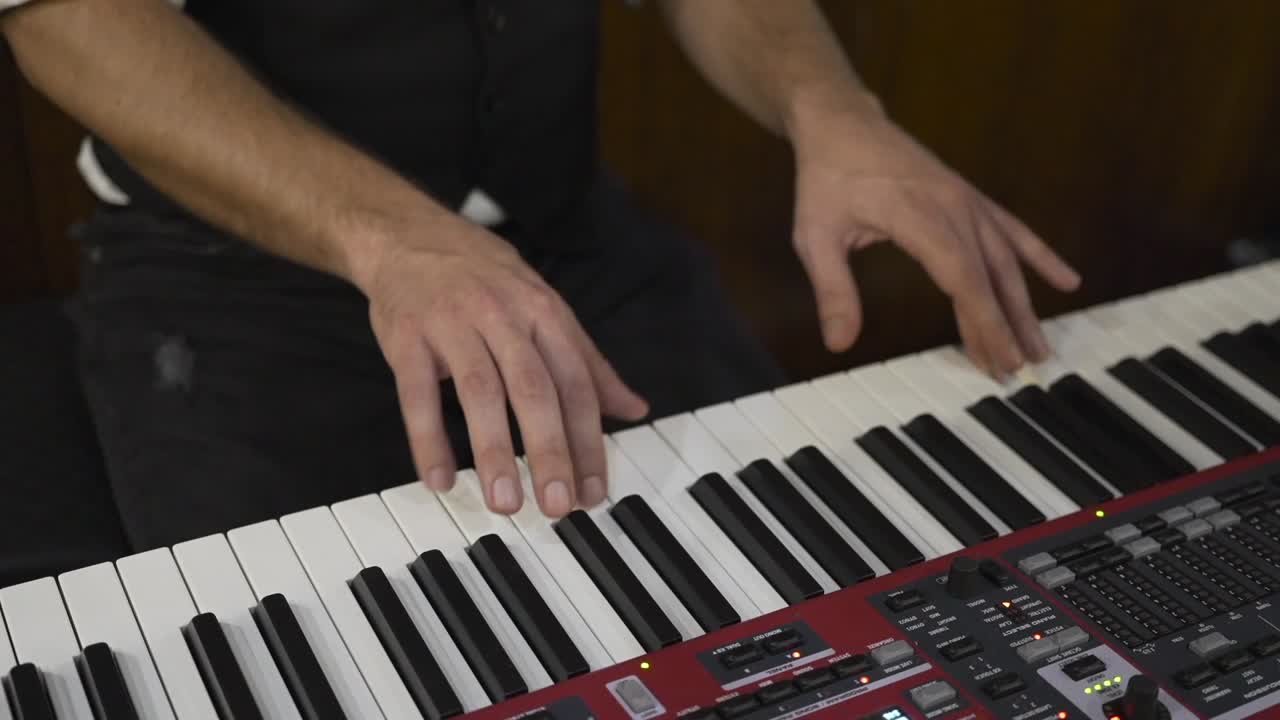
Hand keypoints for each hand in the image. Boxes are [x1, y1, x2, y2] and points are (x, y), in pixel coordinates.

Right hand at [360, 219, 648, 516]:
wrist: (408, 235)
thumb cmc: (485, 280)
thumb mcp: (544, 309)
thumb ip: (588, 363)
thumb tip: (634, 408)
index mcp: (545, 313)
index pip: (575, 384)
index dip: (588, 440)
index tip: (593, 492)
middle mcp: (504, 316)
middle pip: (534, 389)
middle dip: (550, 450)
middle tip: (558, 506)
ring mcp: (453, 324)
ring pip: (480, 392)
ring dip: (493, 451)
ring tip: (505, 503)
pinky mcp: (408, 336)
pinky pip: (417, 393)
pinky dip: (428, 438)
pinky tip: (440, 479)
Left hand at [790, 98, 1080, 377]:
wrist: (841, 122)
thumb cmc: (826, 177)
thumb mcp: (814, 236)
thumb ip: (832, 290)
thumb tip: (839, 343)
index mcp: (918, 217)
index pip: (962, 278)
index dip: (984, 321)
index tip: (999, 359)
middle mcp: (953, 207)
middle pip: (989, 275)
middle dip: (1006, 325)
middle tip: (1018, 369)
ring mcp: (966, 200)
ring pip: (1005, 259)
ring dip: (1024, 304)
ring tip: (1039, 347)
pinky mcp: (968, 197)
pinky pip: (1012, 230)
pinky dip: (1039, 256)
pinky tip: (1067, 280)